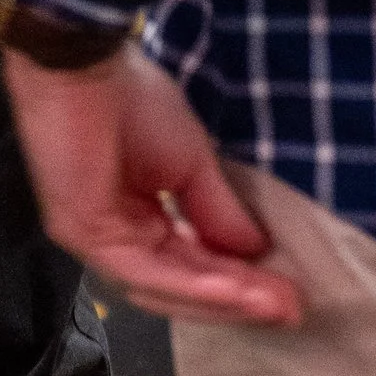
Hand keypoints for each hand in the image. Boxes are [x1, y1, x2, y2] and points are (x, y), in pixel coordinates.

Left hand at [2, 45, 300, 326]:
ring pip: (167, 286)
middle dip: (239, 301)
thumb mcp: (193, 162)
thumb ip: (220, 212)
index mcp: (137, 219)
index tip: (289, 295)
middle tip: (290, 311)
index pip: (192, 265)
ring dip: (224, 299)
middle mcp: (117, 238)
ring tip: (272, 304)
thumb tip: (258, 251)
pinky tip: (234, 287)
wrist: (85, 65)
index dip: (241, 282)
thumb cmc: (130, 99)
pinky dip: (194, 283)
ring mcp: (98, 241)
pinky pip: (147, 269)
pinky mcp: (88, 235)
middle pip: (182, 286)